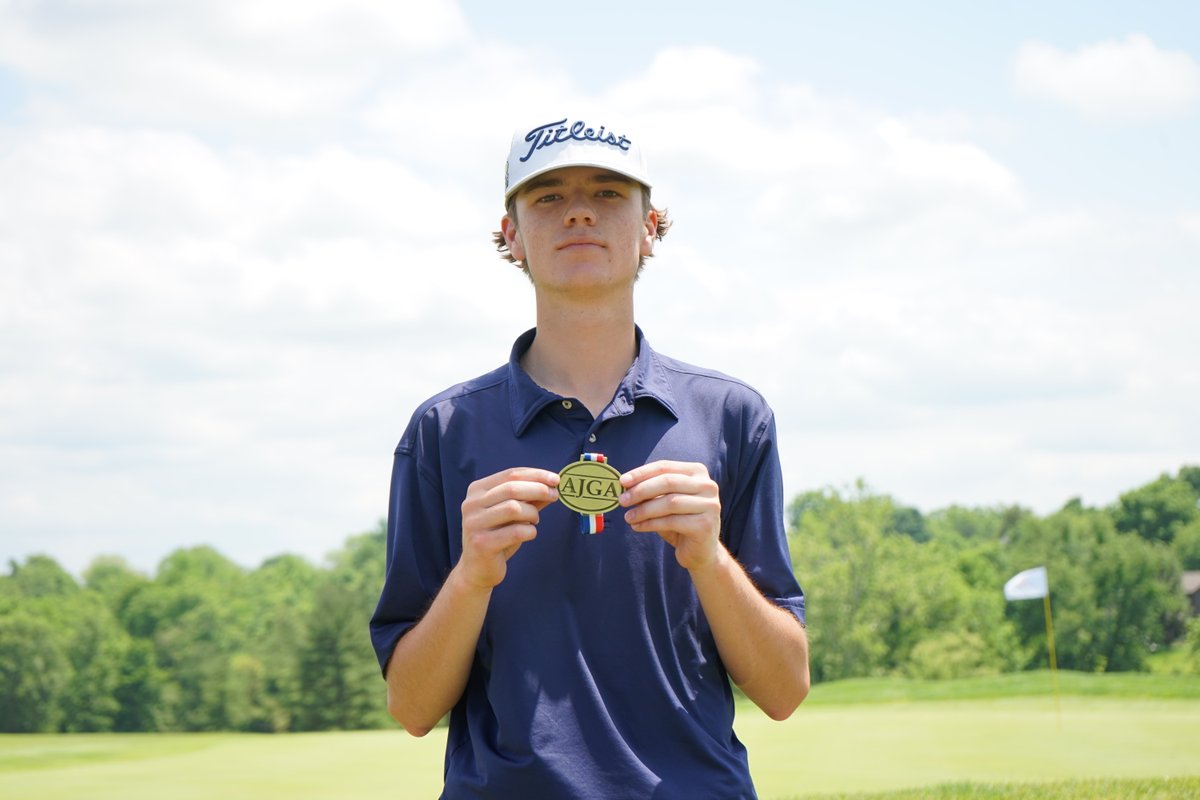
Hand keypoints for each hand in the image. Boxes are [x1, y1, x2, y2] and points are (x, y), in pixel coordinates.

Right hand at [458, 467, 558, 589]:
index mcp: (477, 491)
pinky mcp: (482, 543)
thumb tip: (552, 484)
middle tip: (554, 495)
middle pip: (512, 488)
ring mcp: (474, 524)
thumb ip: (528, 498)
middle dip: (538, 489)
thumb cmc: (497, 536)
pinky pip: (516, 532)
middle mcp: (471, 504)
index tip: (555, 479)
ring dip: (532, 514)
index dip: (535, 475)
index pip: (510, 474)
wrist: (477, 569)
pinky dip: (530, 531)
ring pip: (514, 508)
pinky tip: (529, 534)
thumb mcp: (512, 514)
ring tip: (534, 521)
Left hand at [619, 460, 721, 570]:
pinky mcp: (705, 525)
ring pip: (670, 502)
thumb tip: (625, 485)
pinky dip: (650, 523)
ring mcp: (710, 505)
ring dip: (644, 509)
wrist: (700, 551)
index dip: (642, 473)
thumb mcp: (664, 502)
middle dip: (641, 490)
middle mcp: (708, 486)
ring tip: (628, 517)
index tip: (622, 481)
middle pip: (668, 482)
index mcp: (698, 472)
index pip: (665, 467)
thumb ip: (650, 491)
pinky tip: (638, 527)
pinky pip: (672, 521)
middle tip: (622, 500)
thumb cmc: (680, 522)